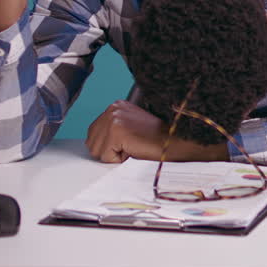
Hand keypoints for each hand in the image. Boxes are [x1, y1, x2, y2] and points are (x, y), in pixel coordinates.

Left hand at [85, 100, 228, 163]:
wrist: (175, 143)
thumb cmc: (157, 141)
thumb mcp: (130, 131)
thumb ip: (112, 133)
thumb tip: (95, 147)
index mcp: (115, 107)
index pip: (93, 134)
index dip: (110, 147)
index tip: (129, 143)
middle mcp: (113, 108)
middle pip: (91, 142)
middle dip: (110, 152)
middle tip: (133, 146)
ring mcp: (114, 118)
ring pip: (97, 151)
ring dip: (115, 156)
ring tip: (134, 148)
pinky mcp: (117, 130)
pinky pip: (105, 156)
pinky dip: (119, 160)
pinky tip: (134, 150)